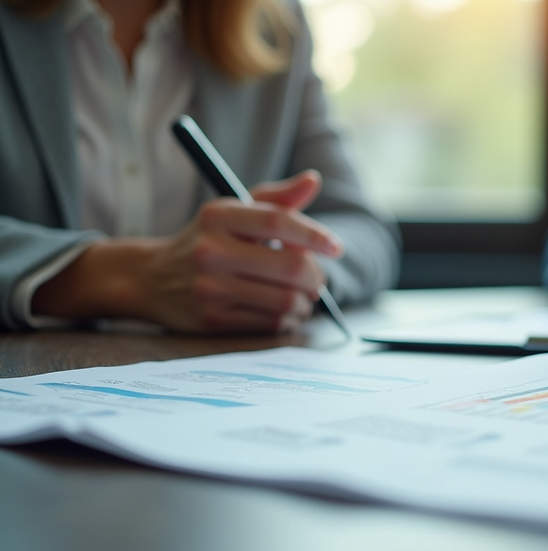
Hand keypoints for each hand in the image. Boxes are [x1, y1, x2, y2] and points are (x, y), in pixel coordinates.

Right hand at [33, 171, 343, 333]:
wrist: (151, 279)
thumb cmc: (207, 240)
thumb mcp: (234, 212)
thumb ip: (276, 199)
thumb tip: (312, 180)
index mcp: (218, 215)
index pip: (278, 221)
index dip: (315, 235)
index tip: (335, 247)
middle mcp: (211, 250)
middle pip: (290, 266)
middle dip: (315, 276)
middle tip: (316, 279)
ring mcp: (209, 288)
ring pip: (285, 300)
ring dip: (305, 301)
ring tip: (303, 296)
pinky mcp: (212, 320)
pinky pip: (270, 323)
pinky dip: (288, 319)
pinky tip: (285, 311)